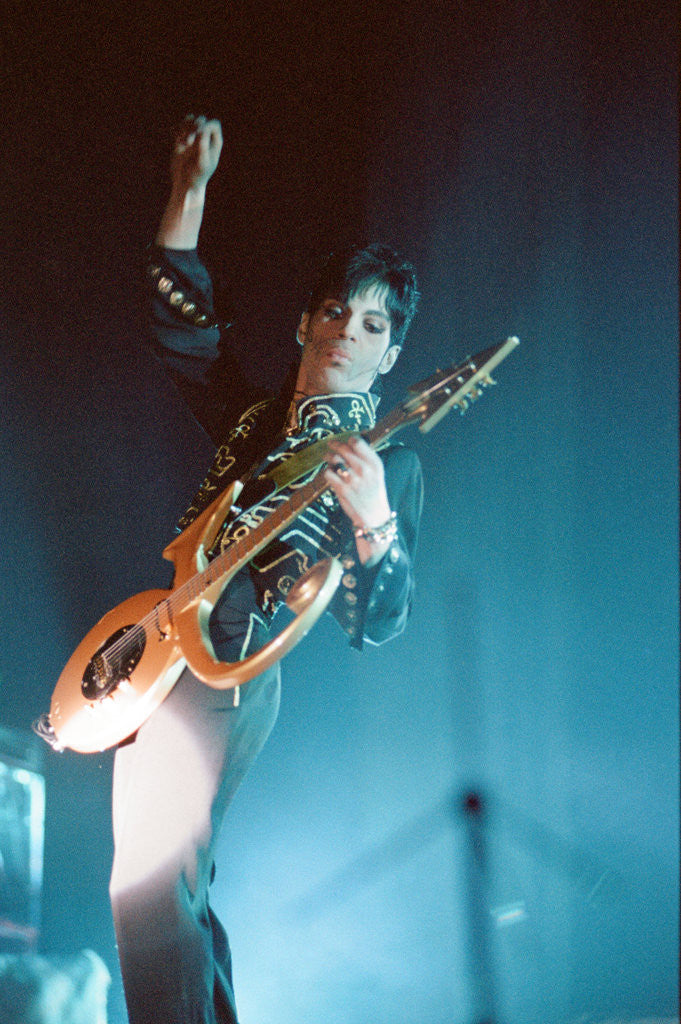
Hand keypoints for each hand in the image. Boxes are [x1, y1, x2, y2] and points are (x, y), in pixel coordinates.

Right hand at [169, 115, 222, 195]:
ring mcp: (194, 138)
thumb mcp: (202, 163)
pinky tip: (175, 138)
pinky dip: (177, 129)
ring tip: (181, 140)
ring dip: (184, 127)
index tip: (198, 135)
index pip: (214, 124)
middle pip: (202, 120)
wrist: (185, 184)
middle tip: (188, 142)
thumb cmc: (197, 176)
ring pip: (191, 120)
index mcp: (215, 143)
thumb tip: (202, 130)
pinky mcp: (182, 140)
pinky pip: (180, 127)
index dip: (206, 126)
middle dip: (194, 127)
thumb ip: (203, 147)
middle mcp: (205, 138)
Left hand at [324, 436, 392, 564]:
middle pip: (343, 448)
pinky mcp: (342, 489)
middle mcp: (365, 470)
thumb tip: (349, 441)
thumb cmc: (373, 491)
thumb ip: (365, 458)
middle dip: (334, 444)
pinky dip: (327, 472)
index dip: (349, 439)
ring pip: (334, 459)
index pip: (357, 442)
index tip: (345, 440)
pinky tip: (330, 474)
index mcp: (375, 464)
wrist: (374, 516)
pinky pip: (328, 473)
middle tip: (330, 444)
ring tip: (327, 457)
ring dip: (328, 457)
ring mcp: (353, 480)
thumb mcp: (377, 472)